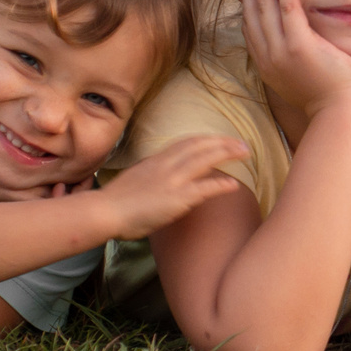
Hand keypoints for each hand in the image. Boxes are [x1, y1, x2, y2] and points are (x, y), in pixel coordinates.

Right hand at [95, 135, 249, 237]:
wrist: (105, 211)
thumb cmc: (115, 201)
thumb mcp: (136, 177)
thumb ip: (152, 173)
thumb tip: (161, 176)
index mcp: (156, 159)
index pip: (187, 142)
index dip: (207, 139)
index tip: (220, 139)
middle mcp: (167, 165)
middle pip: (201, 145)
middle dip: (224, 142)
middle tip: (242, 143)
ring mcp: (173, 180)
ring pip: (206, 159)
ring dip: (228, 154)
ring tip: (245, 154)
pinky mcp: (177, 199)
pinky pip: (205, 188)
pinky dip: (221, 184)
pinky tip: (234, 185)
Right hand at [241, 0, 350, 117]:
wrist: (340, 113)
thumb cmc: (330, 98)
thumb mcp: (302, 78)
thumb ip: (295, 60)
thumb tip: (298, 48)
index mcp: (268, 65)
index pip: (251, 27)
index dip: (249, 1)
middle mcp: (268, 58)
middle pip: (253, 12)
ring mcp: (281, 52)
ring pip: (265, 7)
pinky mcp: (299, 47)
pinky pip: (287, 10)